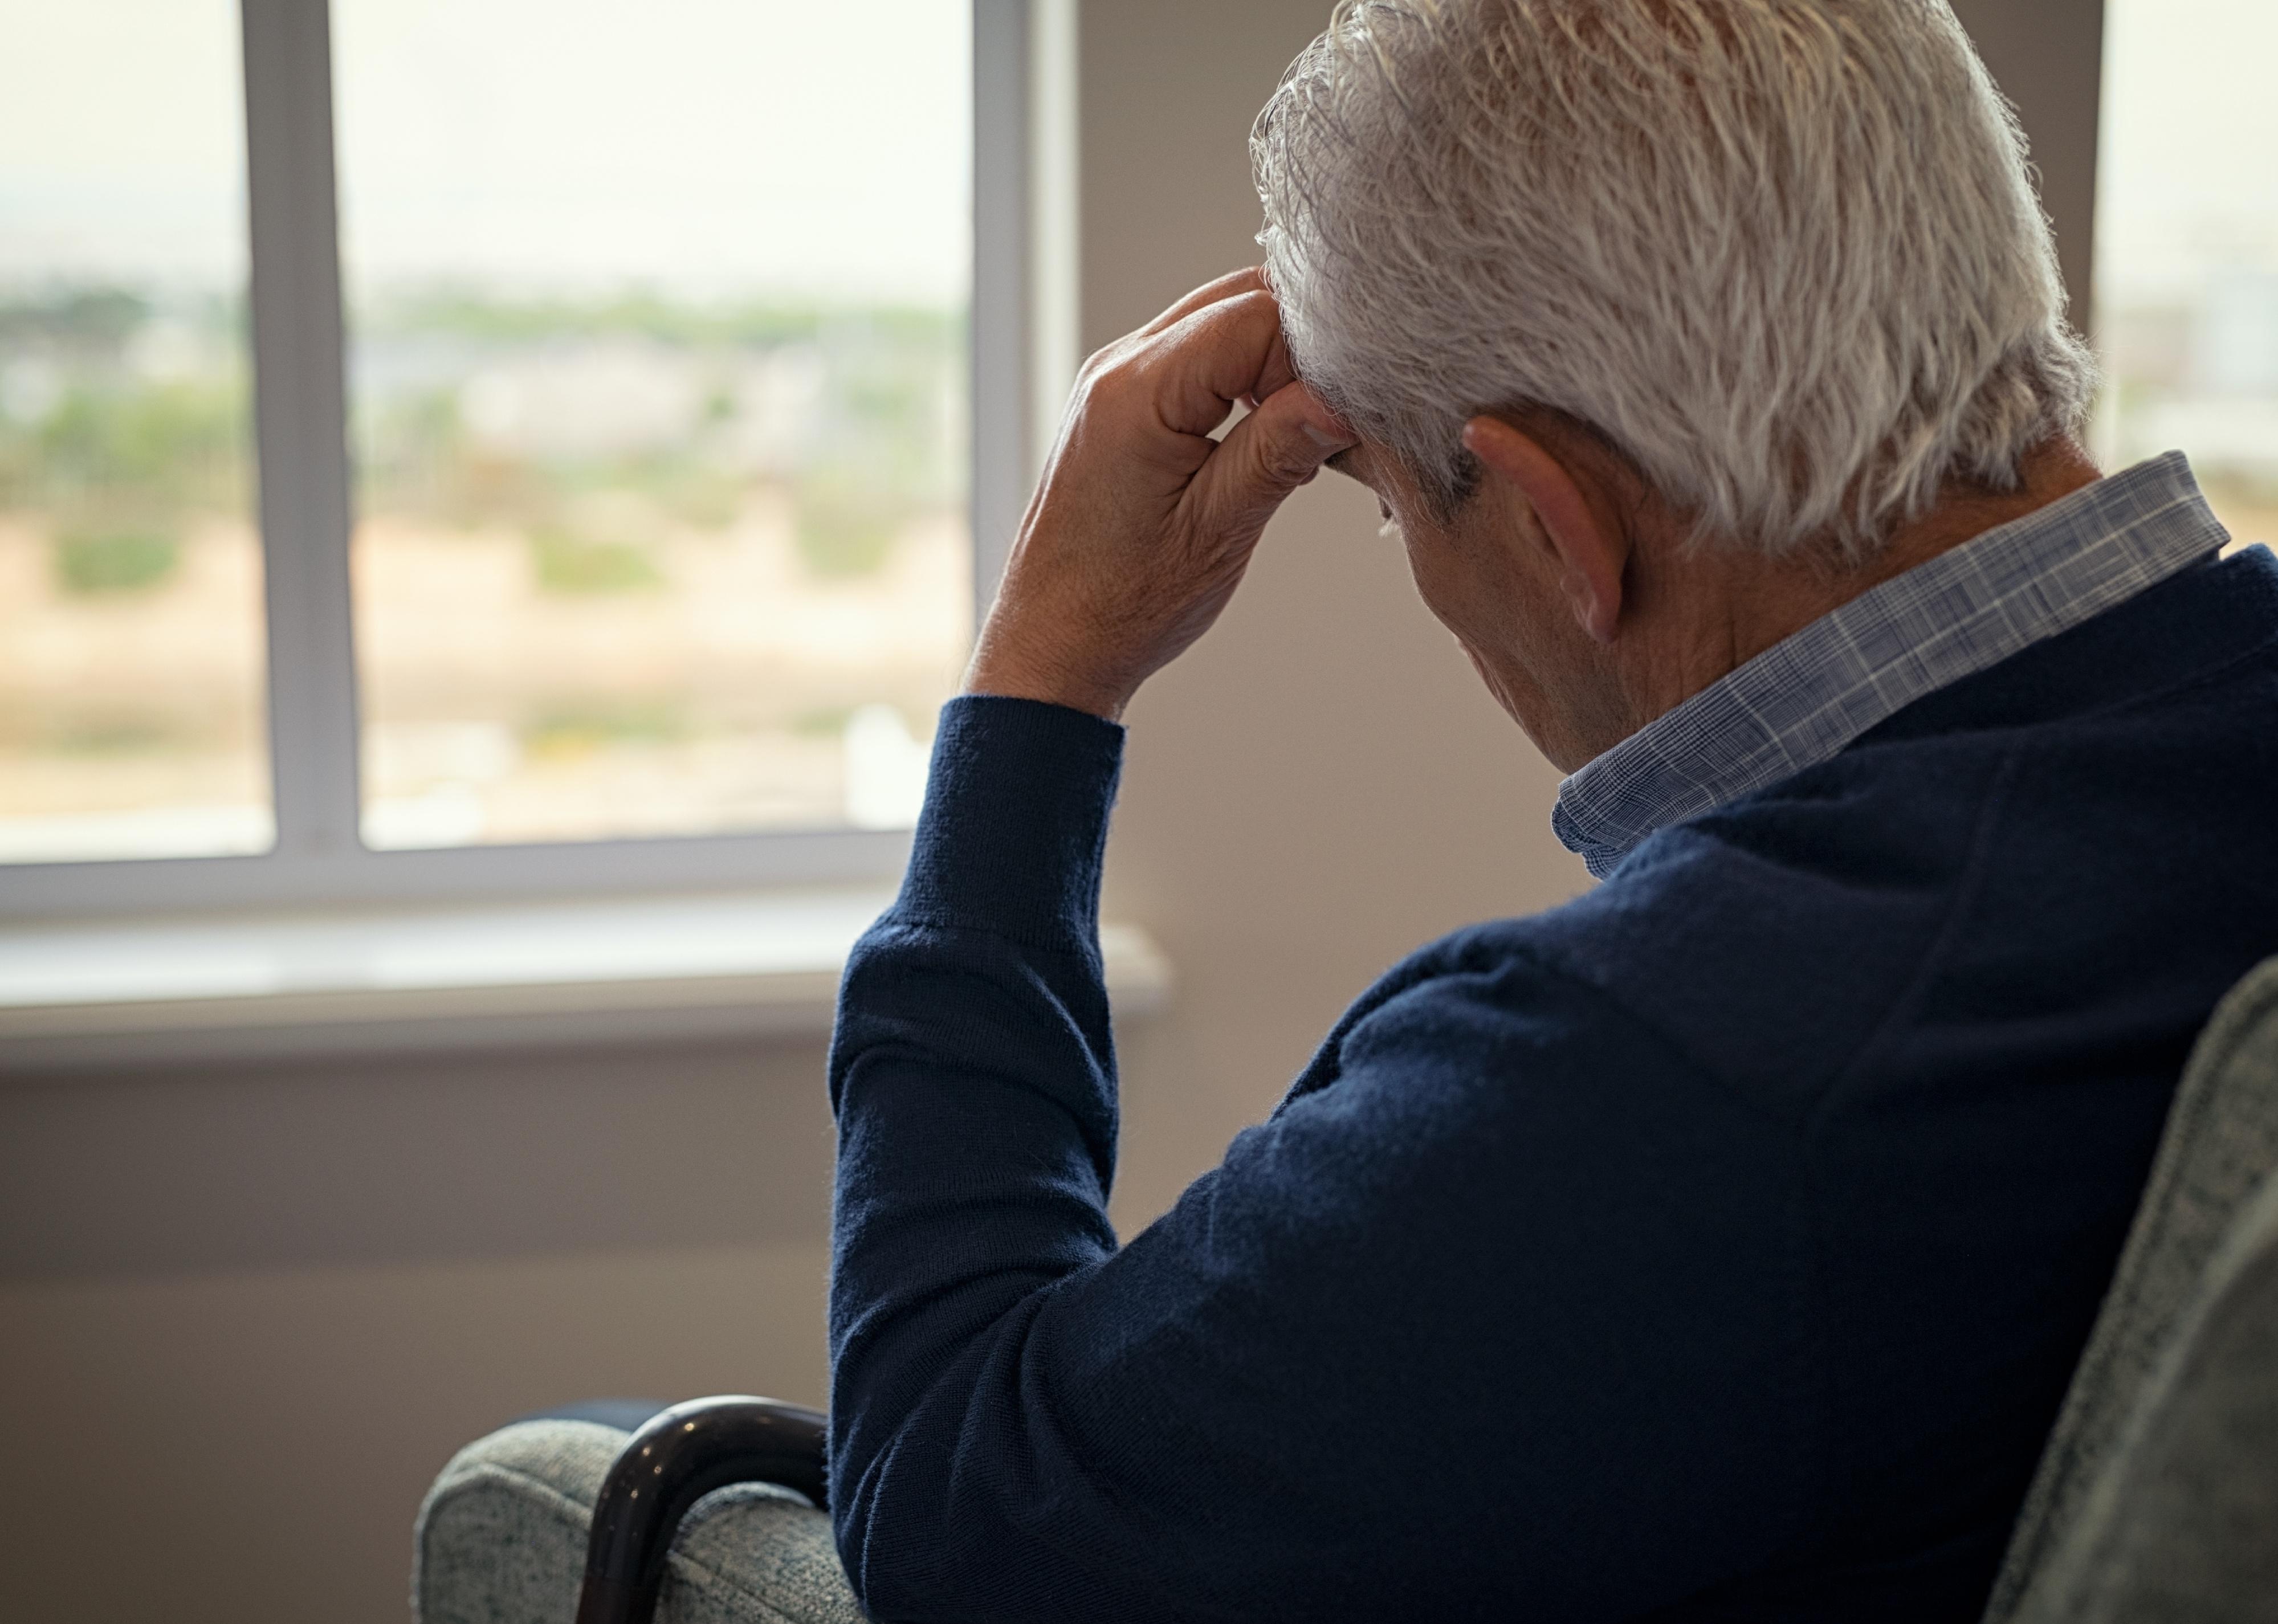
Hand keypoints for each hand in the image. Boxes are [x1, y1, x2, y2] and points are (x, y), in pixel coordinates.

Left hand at [964, 268, 1357, 721]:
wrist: (1052, 645)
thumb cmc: (1123, 605)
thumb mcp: (1219, 531)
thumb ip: (1280, 450)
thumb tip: (1343, 395)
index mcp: (1136, 392)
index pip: (1255, 316)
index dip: (1314, 354)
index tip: (1342, 411)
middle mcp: (1117, 368)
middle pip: (1238, 301)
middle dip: (1300, 348)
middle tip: (1330, 420)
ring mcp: (1113, 379)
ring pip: (1220, 321)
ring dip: (1274, 363)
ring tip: (1297, 435)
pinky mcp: (1119, 401)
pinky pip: (1197, 355)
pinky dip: (1244, 377)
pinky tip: (1263, 436)